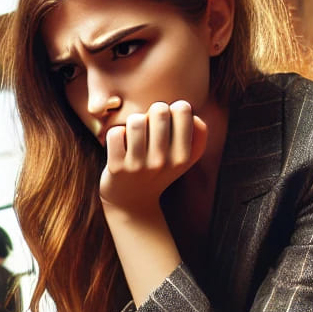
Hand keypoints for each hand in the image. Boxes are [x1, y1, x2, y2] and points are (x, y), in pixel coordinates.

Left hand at [98, 101, 206, 215]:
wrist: (131, 203)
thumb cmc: (159, 170)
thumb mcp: (184, 157)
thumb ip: (197, 132)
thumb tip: (185, 108)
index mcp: (183, 156)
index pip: (183, 109)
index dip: (173, 109)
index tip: (168, 123)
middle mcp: (163, 162)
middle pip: (159, 110)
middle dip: (152, 113)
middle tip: (149, 126)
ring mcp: (139, 166)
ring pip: (136, 121)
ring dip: (133, 123)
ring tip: (134, 136)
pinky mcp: (117, 168)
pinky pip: (115, 133)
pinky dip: (115, 135)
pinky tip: (120, 146)